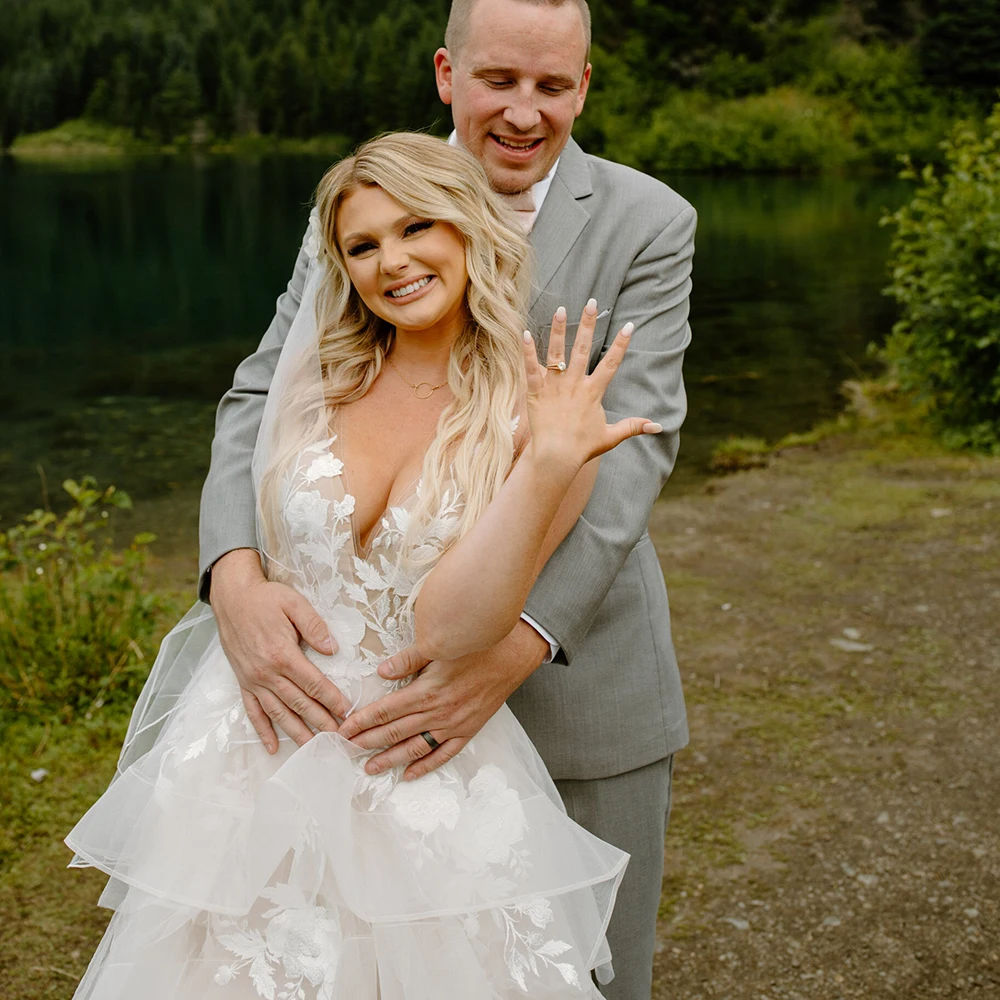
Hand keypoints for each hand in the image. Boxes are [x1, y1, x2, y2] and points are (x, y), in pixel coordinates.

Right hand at [210, 548, 350, 752]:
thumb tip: (333, 648)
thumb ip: (314, 626)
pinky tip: (272, 747)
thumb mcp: (294, 603)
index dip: (332, 700)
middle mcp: (267, 673)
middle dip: (321, 722)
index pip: (313, 683)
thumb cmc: (265, 598)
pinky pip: (252, 711)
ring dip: (297, 733)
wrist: (232, 597)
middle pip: (299, 704)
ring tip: (313, 749)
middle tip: (338, 740)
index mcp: (283, 654)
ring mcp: (253, 680)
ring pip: (278, 713)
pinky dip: (262, 730)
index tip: (348, 713)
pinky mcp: (243, 682)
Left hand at [337, 621, 549, 779]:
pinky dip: (425, 766)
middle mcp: (438, 713)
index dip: (362, 722)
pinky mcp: (468, 730)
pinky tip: (409, 774)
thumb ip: (408, 659)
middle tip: (346, 751)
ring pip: (414, 748)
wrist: (513, 656)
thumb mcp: (440, 647)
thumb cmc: (477, 647)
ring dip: (390, 759)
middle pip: (394, 732)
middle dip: (367, 742)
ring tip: (369, 767)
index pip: (385, 711)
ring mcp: (453, 725)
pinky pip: (443, 754)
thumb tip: (381, 671)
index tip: (343, 730)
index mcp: (427, 691)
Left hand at [522, 299, 661, 472]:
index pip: (611, 363)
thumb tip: (658, 427)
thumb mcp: (610, 436)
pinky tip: (525, 333)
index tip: (629, 325)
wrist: (557, 457)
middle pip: (584, 349)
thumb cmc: (583, 448)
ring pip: (557, 353)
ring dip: (558, 330)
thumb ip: (632, 427)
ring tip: (560, 309)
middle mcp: (575, 385)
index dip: (621, 344)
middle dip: (589, 324)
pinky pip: (532, 368)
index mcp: (593, 392)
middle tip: (592, 303)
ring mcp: (555, 387)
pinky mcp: (537, 392)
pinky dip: (528, 351)